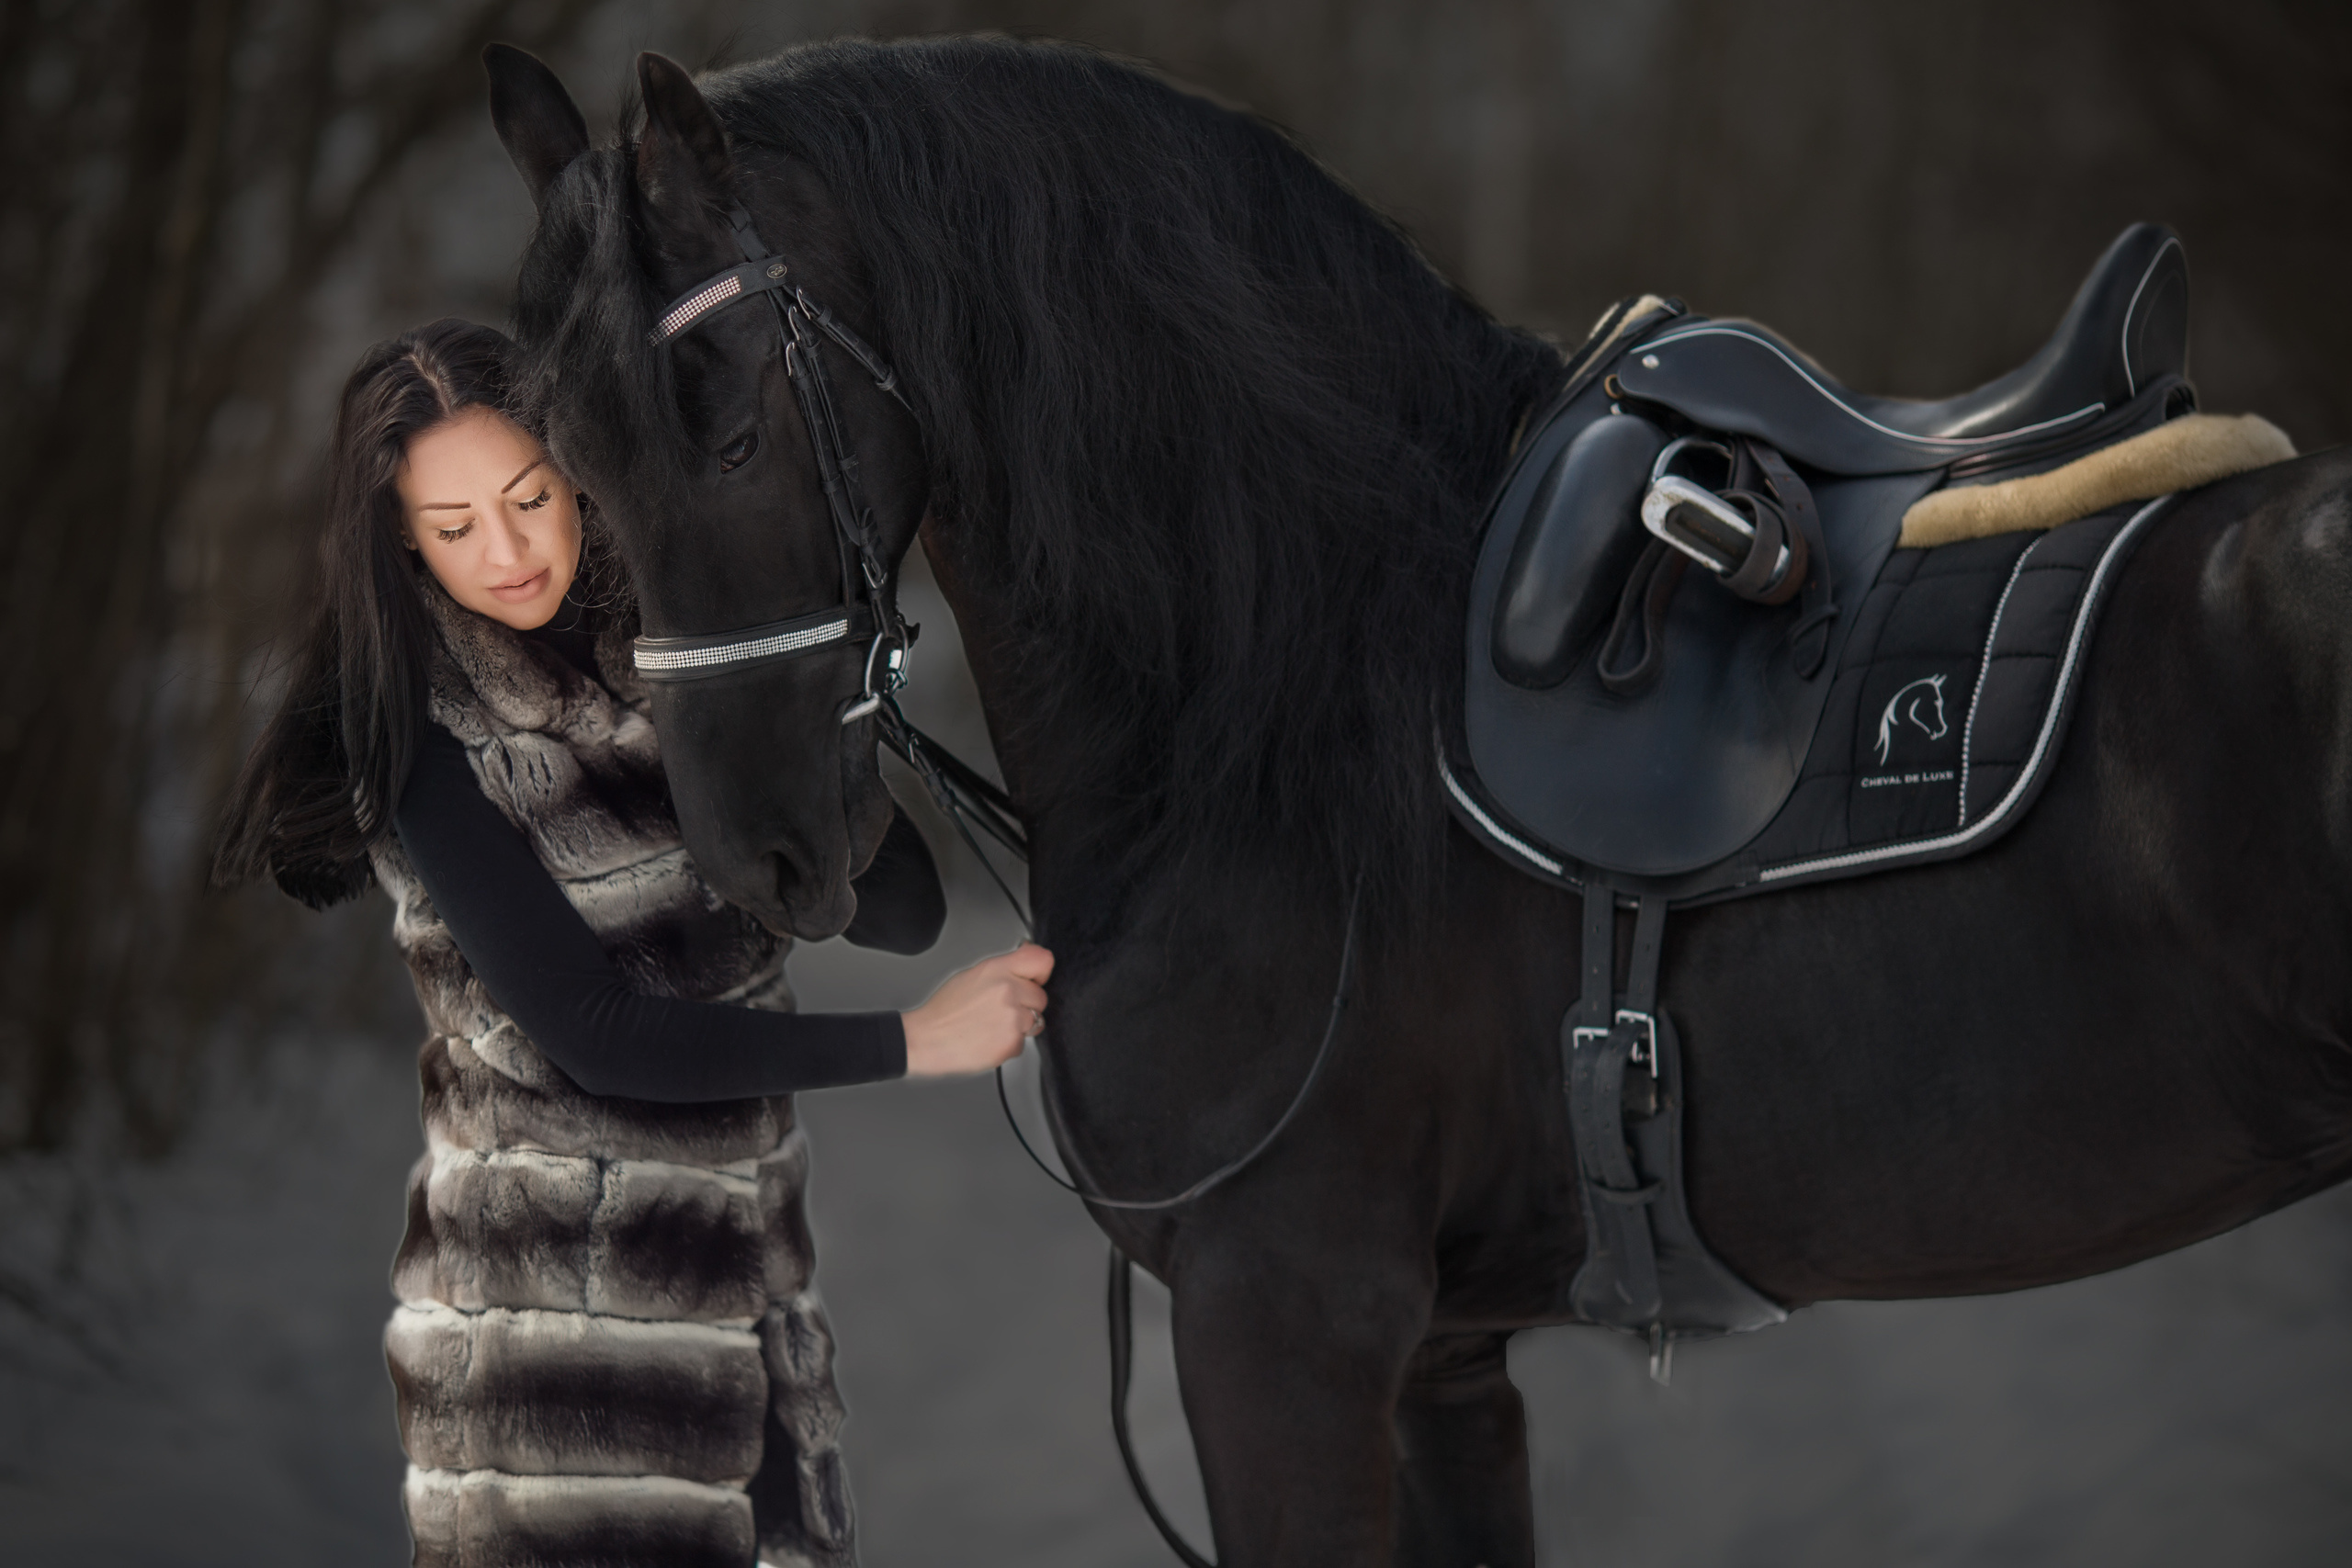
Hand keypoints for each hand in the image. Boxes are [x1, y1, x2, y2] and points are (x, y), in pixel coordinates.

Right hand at [901, 942, 1055, 1077]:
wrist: (925, 1040)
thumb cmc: (944, 1011)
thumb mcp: (972, 976)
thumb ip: (1003, 969)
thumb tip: (1026, 961)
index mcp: (997, 970)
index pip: (1041, 960)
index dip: (1040, 973)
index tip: (1034, 980)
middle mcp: (1007, 990)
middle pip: (1041, 996)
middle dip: (1026, 1005)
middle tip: (999, 1010)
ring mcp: (1011, 1017)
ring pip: (1035, 1021)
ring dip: (1019, 1026)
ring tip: (991, 1026)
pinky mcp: (1011, 1042)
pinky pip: (1023, 1043)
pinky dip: (1009, 1044)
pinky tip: (988, 1039)